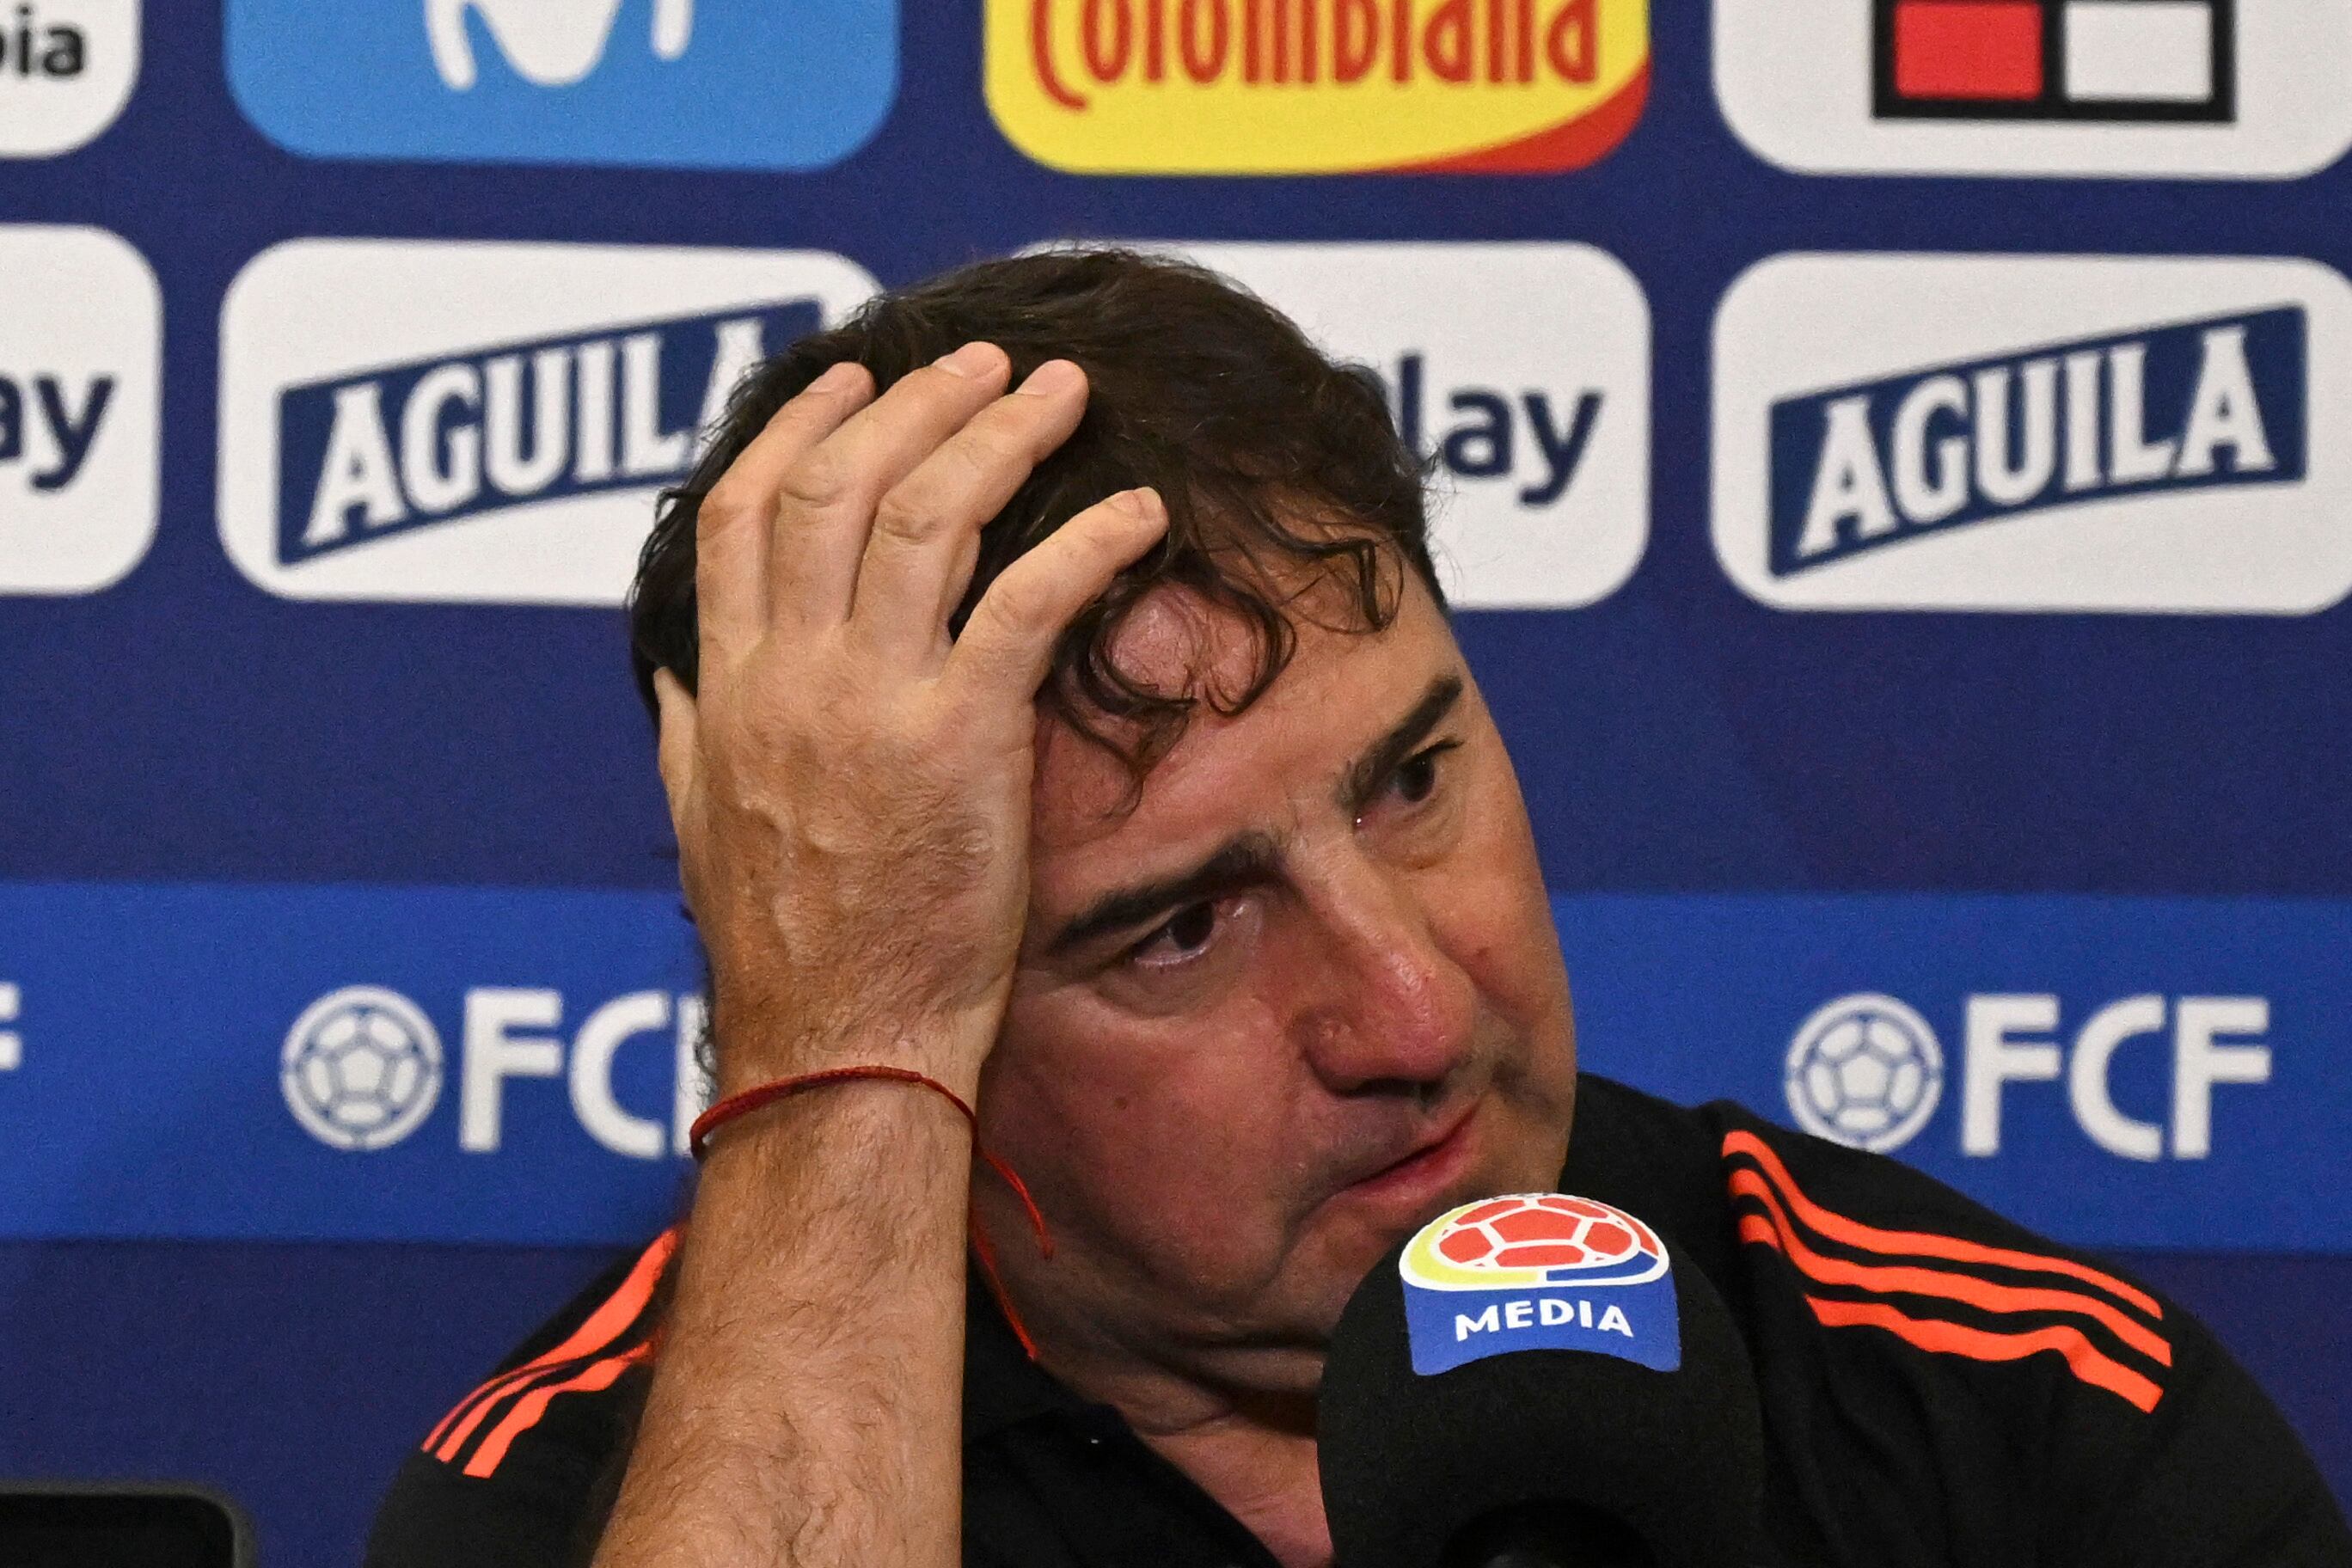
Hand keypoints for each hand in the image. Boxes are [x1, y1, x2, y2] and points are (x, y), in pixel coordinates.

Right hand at [652, 343, 1165, 1099]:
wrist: (839, 1045)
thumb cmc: (787, 954)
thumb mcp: (700, 826)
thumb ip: (691, 731)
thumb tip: (680, 671)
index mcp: (728, 685)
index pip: (741, 508)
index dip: (796, 424)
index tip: (845, 374)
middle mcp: (789, 673)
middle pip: (838, 482)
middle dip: (915, 401)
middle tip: (983, 361)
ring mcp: (870, 701)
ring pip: (928, 515)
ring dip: (999, 434)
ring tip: (1057, 391)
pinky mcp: (957, 741)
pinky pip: (1026, 601)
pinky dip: (1085, 539)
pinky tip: (1135, 507)